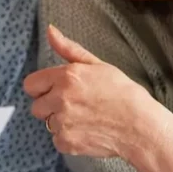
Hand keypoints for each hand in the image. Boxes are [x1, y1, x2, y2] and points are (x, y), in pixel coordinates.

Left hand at [23, 25, 156, 158]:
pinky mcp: (67, 142)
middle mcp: (60, 98)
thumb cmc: (124, 94)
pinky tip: (88, 133)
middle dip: (50, 107)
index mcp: (66, 77)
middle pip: (36, 106)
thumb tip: (50, 30)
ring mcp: (62, 122)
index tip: (56, 92)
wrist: (142, 127)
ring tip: (85, 119)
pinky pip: (57, 140)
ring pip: (48, 123)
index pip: (30, 85)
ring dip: (61, 123)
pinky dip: (69, 139)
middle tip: (75, 107)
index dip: (42, 88)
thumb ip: (69, 49)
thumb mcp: (98, 65)